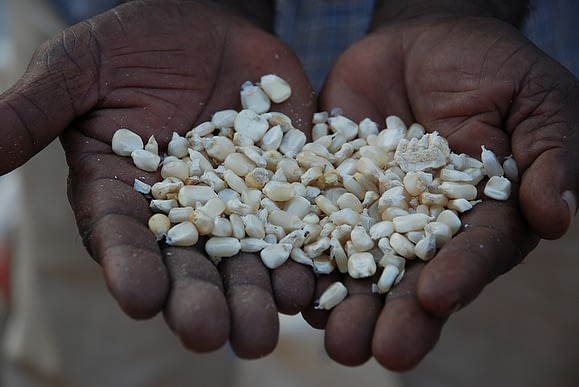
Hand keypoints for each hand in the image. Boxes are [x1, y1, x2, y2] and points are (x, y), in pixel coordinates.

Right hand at [0, 0, 315, 357]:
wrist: (211, 24)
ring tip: (263, 332)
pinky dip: (300, 257)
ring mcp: (234, 203)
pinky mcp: (281, 187)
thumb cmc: (137, 42)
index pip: (120, 239)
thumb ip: (35, 110)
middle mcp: (177, 211)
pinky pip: (292, 228)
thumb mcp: (82, 68)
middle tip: (211, 336)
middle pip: (187, 266)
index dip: (128, 268)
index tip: (139, 299)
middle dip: (198, 302)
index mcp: (122, 192)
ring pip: (243, 261)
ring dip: (254, 297)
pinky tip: (309, 283)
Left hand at [312, 15, 578, 368]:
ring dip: (341, 302)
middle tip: (368, 352)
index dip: (457, 276)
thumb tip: (558, 218)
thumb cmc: (493, 68)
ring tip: (326, 334)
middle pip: (409, 279)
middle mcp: (424, 227)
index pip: (472, 253)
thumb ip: (549, 157)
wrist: (426, 41)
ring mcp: (373, 211)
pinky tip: (289, 282)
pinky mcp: (332, 189)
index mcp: (479, 216)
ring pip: (357, 266)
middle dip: (391, 316)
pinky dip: (302, 253)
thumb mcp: (537, 101)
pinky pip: (314, 225)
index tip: (436, 299)